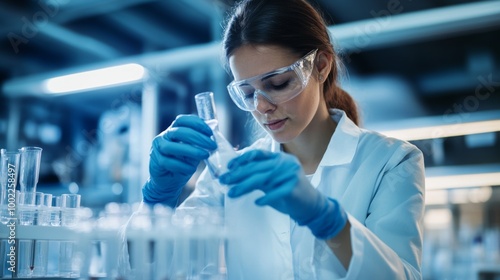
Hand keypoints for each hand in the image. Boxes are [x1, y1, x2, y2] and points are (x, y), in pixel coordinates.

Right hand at [142, 115, 216, 206]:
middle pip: (179, 132)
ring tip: (205, 155)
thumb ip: (200, 142)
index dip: (197, 123)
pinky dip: (182, 165)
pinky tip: (191, 169)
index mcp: (173, 130)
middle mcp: (164, 136)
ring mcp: (158, 148)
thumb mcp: (194, 151)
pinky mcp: (156, 162)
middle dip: (198, 137)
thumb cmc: (183, 163)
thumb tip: (214, 133)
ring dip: (191, 150)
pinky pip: (169, 162)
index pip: (183, 120)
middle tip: (212, 145)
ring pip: (172, 146)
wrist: (169, 182)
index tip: (210, 132)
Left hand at [219, 150, 346, 238]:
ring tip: (232, 193)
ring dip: (244, 187)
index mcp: (279, 158)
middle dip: (237, 175)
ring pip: (262, 179)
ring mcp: (290, 174)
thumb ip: (258, 174)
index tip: (229, 167)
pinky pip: (275, 192)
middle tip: (223, 181)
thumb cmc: (288, 192)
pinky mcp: (293, 188)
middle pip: (257, 168)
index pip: (257, 154)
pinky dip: (265, 198)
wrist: (311, 205)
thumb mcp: (272, 180)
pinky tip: (256, 202)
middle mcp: (285, 163)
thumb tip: (234, 174)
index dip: (242, 159)